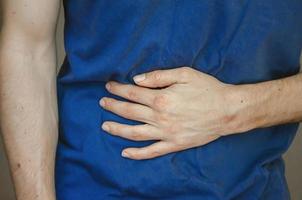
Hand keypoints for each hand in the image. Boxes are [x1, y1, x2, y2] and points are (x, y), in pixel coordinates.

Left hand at [99, 66, 236, 159]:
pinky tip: (125, 153)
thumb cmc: (207, 89)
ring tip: (105, 126)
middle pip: (129, 112)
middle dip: (113, 106)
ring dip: (117, 129)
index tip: (109, 87)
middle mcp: (160, 117)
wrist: (228, 111)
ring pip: (134, 133)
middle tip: (102, 102)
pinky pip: (152, 151)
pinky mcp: (174, 144)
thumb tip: (137, 80)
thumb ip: (159, 75)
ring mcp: (166, 133)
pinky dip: (137, 154)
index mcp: (161, 98)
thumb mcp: (185, 74)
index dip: (118, 89)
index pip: (132, 93)